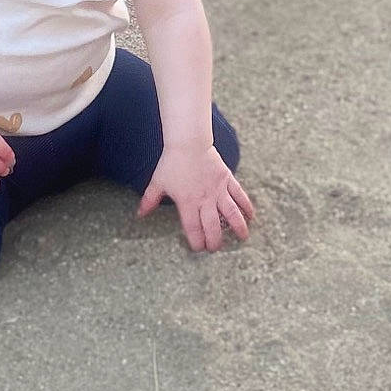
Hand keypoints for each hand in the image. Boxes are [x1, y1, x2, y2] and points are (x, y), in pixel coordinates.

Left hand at [137, 141, 254, 251]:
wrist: (188, 142)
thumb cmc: (171, 162)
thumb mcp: (158, 182)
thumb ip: (150, 200)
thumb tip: (139, 214)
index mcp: (187, 203)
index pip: (194, 229)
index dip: (197, 241)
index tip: (198, 248)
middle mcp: (205, 199)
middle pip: (213, 226)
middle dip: (215, 241)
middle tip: (216, 248)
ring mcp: (218, 190)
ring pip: (231, 213)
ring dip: (238, 227)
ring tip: (243, 238)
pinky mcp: (227, 180)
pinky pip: (239, 195)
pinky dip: (246, 206)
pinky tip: (251, 216)